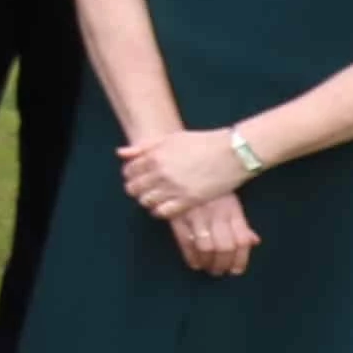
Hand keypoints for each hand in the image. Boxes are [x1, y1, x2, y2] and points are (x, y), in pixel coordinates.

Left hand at [120, 123, 252, 217]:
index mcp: (155, 156)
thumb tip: (120, 153)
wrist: (232, 153)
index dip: (130, 175)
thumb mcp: (171, 139)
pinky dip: (160, 211)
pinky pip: (164, 213)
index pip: (129, 171)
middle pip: (135, 188)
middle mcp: (161, 173)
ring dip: (147, 201)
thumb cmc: (202, 142)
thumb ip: (144, 147)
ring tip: (154, 198)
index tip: (136, 177)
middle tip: (143, 189)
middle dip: (136, 189)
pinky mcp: (189, 201)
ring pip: (147, 202)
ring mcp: (174, 188)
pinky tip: (164, 207)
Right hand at [168, 193, 261, 276]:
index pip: (241, 240)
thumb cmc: (210, 186)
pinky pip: (186, 242)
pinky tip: (195, 263)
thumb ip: (241, 222)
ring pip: (207, 247)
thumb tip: (254, 241)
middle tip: (220, 271)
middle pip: (225, 247)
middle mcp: (217, 214)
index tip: (236, 270)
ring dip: (208, 262)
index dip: (241, 259)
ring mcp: (197, 215)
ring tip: (208, 268)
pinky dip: (191, 257)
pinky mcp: (178, 216)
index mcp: (232, 209)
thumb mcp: (230, 200)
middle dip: (223, 264)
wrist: (185, 168)